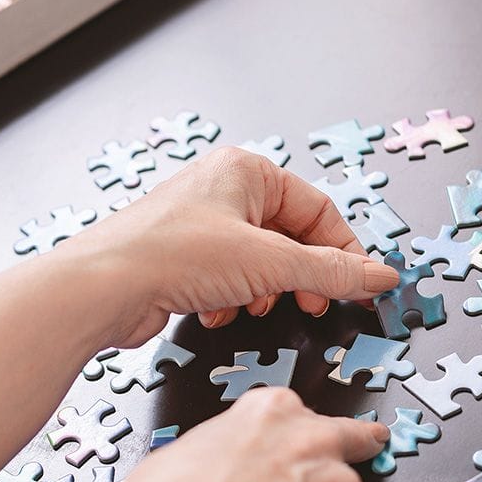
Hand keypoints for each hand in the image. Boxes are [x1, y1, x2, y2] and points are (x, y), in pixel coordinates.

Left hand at [62, 147, 399, 347]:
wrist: (102, 287)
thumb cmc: (170, 255)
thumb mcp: (269, 264)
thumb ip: (330, 272)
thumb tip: (378, 274)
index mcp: (247, 171)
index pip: (318, 208)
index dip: (344, 251)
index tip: (363, 285)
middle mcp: (222, 191)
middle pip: (289, 237)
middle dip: (299, 276)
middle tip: (311, 304)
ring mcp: (199, 224)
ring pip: (259, 262)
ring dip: (261, 292)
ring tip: (250, 305)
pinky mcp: (180, 258)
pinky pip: (227, 279)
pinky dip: (230, 300)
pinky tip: (214, 310)